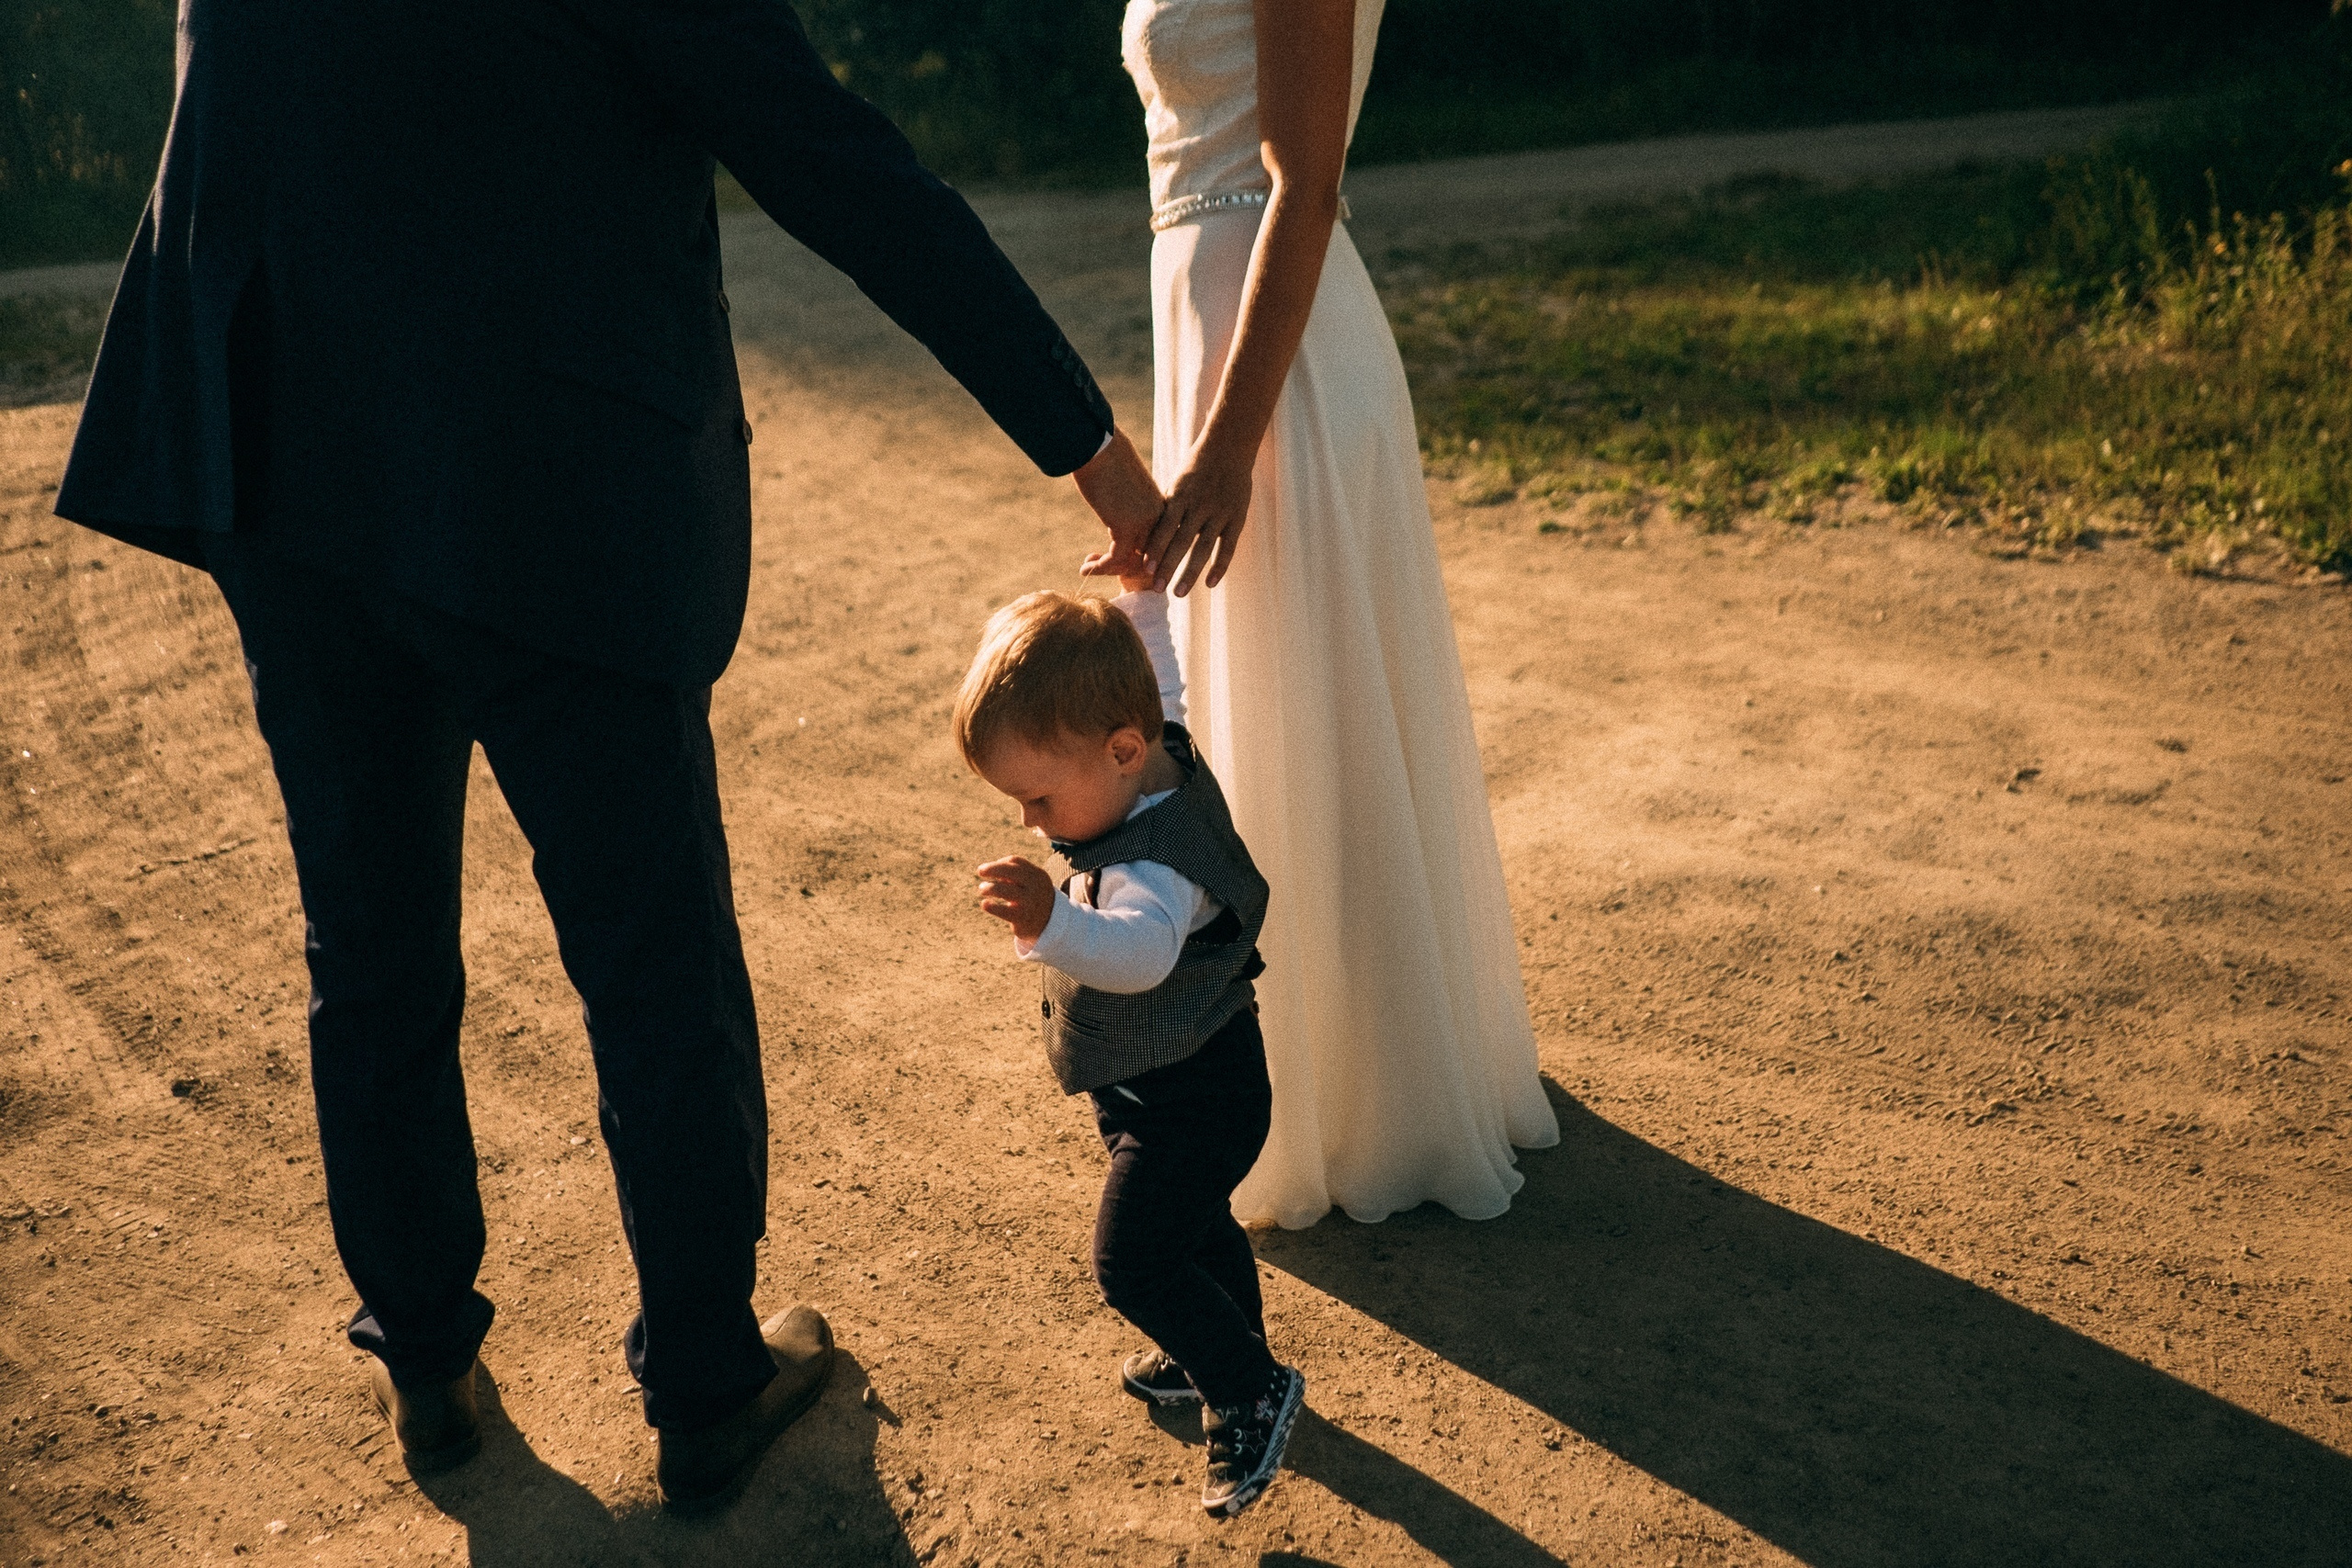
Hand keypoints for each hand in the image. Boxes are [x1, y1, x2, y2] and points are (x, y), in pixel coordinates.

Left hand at [977, 856, 1057, 942]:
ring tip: (982, 889)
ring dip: (988, 888)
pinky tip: (985, 904)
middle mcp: (1035, 887)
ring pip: (1003, 890)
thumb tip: (991, 869)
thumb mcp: (1031, 882)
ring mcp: (1029, 903)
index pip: (1015, 861)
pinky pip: (1002, 910)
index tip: (991, 869)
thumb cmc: (1034, 898)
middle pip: (1010, 871)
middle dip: (992, 869)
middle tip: (980, 871)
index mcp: (1037, 874)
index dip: (1000, 862)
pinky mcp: (1022, 918)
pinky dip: (990, 906)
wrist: (1050, 923)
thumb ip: (1015, 874)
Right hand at [1072, 429, 1161, 580]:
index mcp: (1162, 507)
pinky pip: (1117, 559)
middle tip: (1098, 567)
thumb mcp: (1126, 484)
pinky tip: (1085, 569)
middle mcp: (1159, 517)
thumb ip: (1130, 502)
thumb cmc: (1107, 458)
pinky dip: (1100, 568)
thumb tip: (1119, 509)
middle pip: (1148, 559)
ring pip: (1133, 562)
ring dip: (1108, 569)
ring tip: (1087, 568)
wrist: (1097, 446)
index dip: (1136, 559)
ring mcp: (1145, 522)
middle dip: (1123, 569)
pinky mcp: (1126, 525)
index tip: (1112, 560)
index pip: (1158, 546)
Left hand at [1144, 446, 1251, 594]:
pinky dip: (1219, 566)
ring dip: (1190, 573)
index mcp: (1180, 497)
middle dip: (1168, 567)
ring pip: (1203, 549)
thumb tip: (1145, 533)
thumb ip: (1166, 509)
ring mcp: (1219, 514)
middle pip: (1181, 542)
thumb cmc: (1196, 468)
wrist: (1229, 448)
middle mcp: (1199, 507)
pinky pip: (1227, 547)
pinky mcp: (1237, 518)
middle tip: (1156, 589)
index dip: (1155, 548)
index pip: (1165, 527)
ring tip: (1178, 593)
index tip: (1145, 568)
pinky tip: (1209, 584)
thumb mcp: (1176, 483)